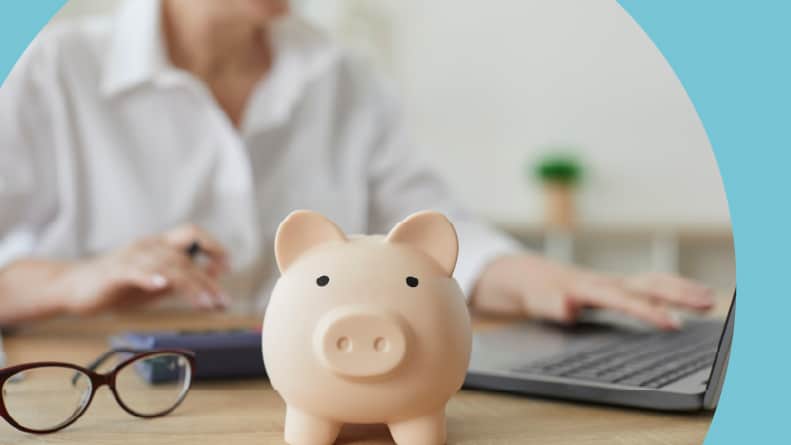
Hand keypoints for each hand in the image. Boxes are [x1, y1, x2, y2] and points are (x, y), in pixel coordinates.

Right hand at [60, 224, 229, 313]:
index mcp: (160, 245)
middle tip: (221, 302)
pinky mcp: (114, 272)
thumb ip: (182, 280)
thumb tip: (214, 282)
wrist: (73, 288)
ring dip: (190, 284)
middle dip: (207, 278)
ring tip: (205, 304)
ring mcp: (131, 257)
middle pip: (185, 255)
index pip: (193, 234)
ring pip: (167, 264)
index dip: (213, 246)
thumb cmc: (118, 286)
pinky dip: (150, 276)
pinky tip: (161, 284)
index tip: (228, 267)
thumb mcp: (157, 283)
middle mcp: (148, 246)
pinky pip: (135, 270)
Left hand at [470, 254, 714, 329]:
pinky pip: (651, 286)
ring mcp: (615, 283)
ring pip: (654, 282)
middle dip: (679, 293)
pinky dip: (674, 289)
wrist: (532, 275)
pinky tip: (693, 300)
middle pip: (648, 284)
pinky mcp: (619, 288)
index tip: (672, 323)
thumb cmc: (538, 291)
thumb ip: (552, 305)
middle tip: (708, 303)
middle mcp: (608, 282)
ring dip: (682, 289)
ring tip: (711, 300)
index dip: (648, 312)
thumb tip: (566, 306)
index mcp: (591, 288)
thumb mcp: (538, 301)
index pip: (625, 300)